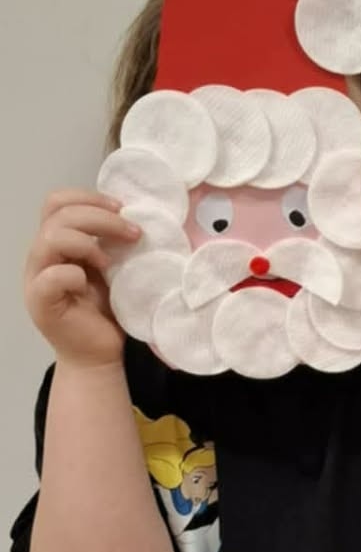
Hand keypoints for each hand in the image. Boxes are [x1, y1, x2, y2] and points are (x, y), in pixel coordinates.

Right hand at [24, 190, 139, 367]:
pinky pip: (51, 276)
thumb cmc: (106, 310)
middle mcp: (41, 256)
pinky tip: (93, 283)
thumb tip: (133, 213)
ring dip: (88, 243)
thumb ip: (110, 241)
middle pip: (57, 214)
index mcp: (56, 242)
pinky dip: (75, 274)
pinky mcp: (41, 303)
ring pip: (51, 238)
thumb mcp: (112, 267)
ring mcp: (37, 278)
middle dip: (100, 217)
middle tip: (133, 233)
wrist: (99, 354)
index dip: (89, 197)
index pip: (57, 201)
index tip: (123, 208)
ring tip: (111, 262)